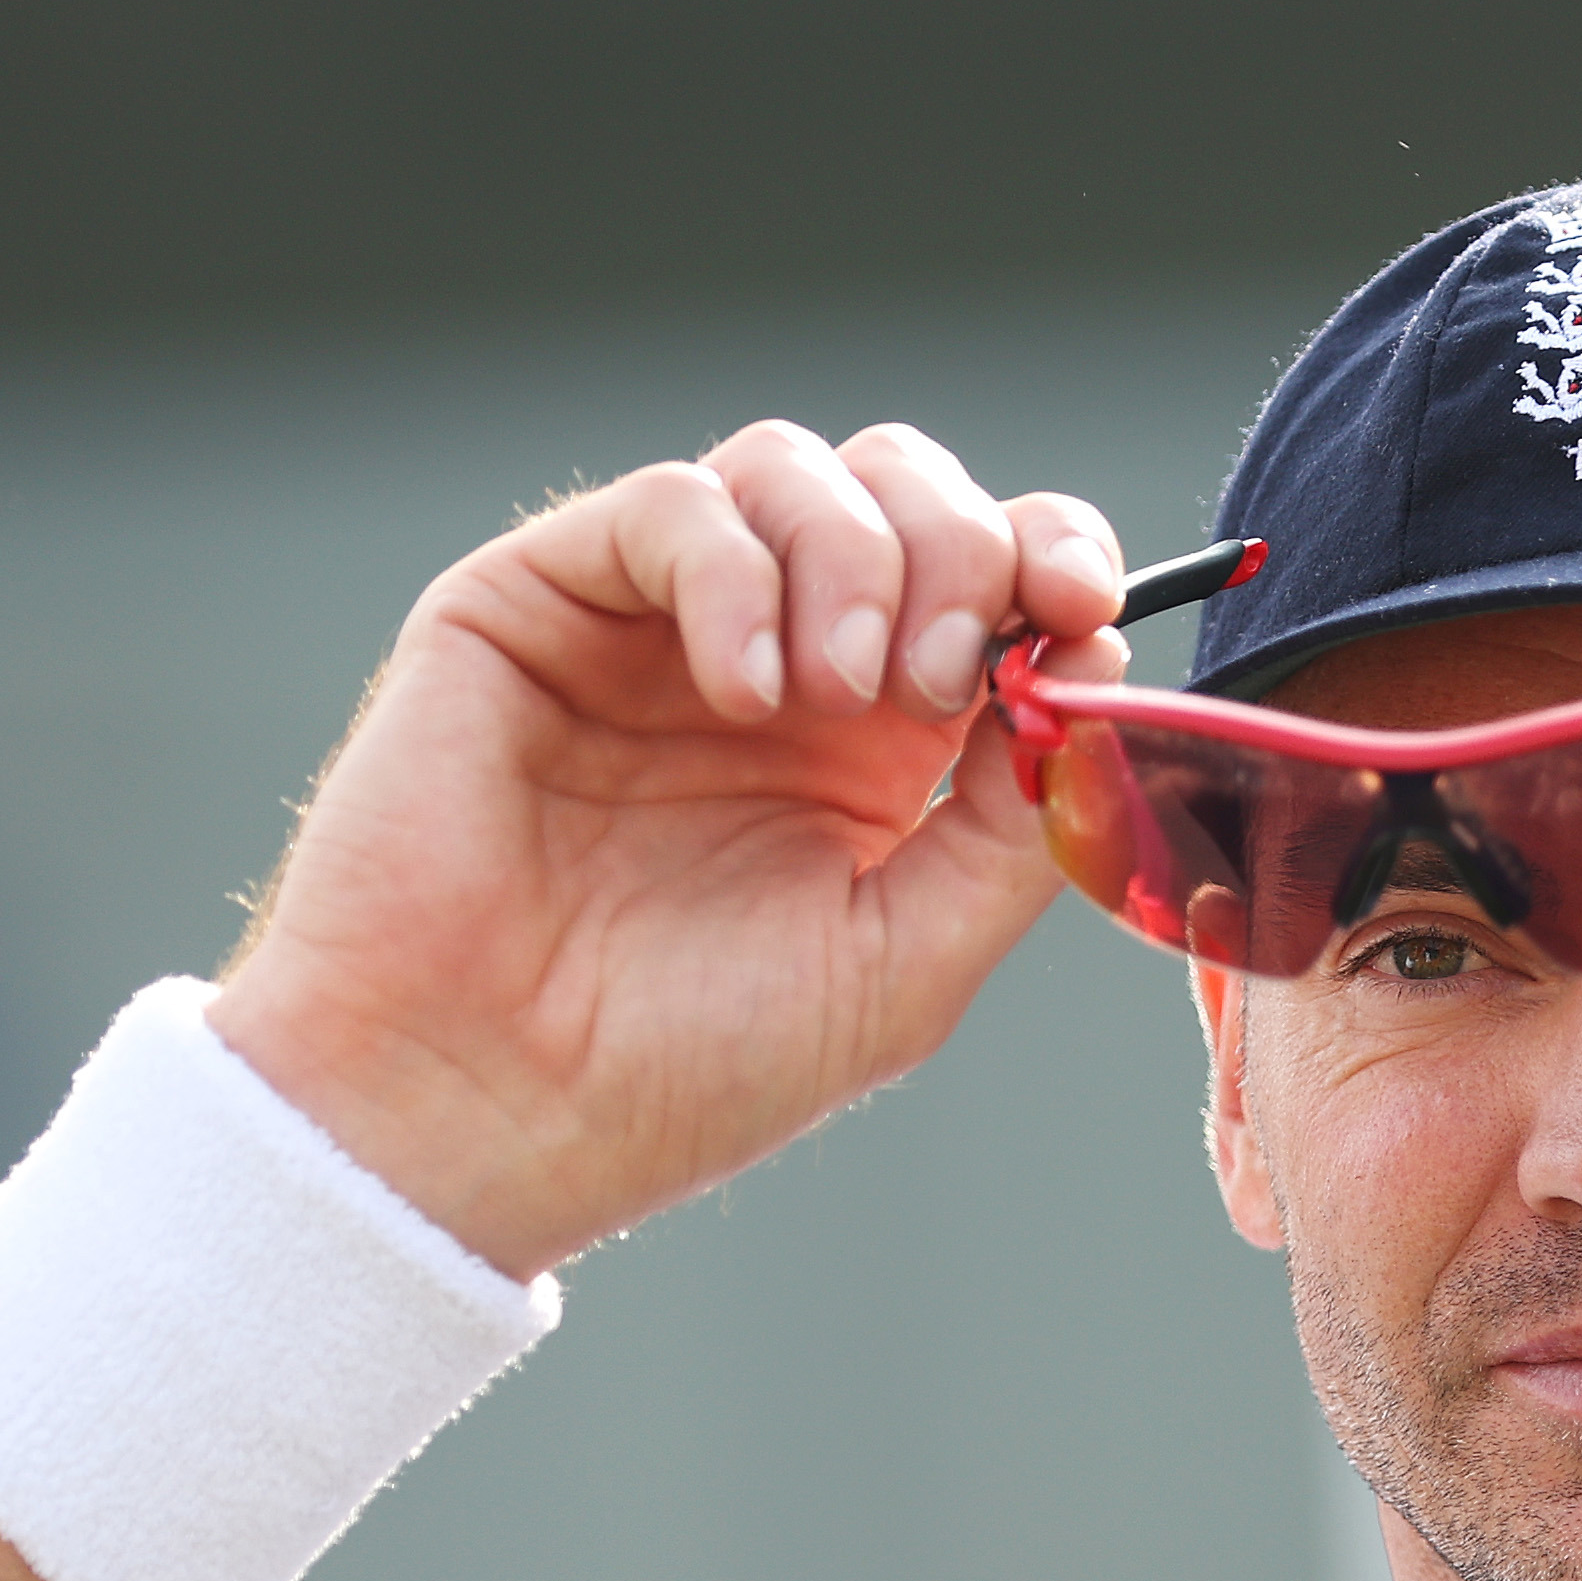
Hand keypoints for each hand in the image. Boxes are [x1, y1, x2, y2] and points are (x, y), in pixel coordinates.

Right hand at [209, 422, 1128, 1275]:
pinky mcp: (539, 602)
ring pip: (794, 471)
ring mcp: (658, 627)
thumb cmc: (681, 1070)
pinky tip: (739, 687)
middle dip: (962, 552)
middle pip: (909, 494)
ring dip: (857, 558)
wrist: (483, 1110)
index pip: (995, 584)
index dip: (1053, 559)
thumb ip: (1015, 824)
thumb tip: (1098, 668)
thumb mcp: (906, 962)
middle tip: (939, 681)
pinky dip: (735, 569)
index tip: (1079, 606)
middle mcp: (776, 669)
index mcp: (876, 750)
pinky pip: (672, 506)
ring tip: (837, 692)